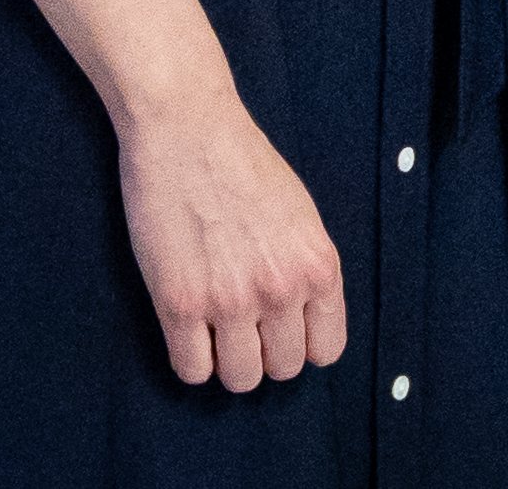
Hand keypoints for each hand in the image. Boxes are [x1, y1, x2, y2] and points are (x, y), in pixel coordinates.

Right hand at [117, 85, 346, 389]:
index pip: (327, 349)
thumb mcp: (301, 213)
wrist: (188, 128)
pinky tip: (188, 326)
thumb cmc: (244, 162)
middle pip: (282, 369)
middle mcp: (280, 288)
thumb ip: (307, 268)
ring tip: (216, 326)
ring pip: (239, 379)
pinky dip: (191, 358)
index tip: (283, 328)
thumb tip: (306, 321)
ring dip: (227, 359)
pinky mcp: (179, 303)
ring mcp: (229, 300)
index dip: (303, 342)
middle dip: (265, 352)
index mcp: (318, 264)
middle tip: (245, 323)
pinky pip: (192, 371)